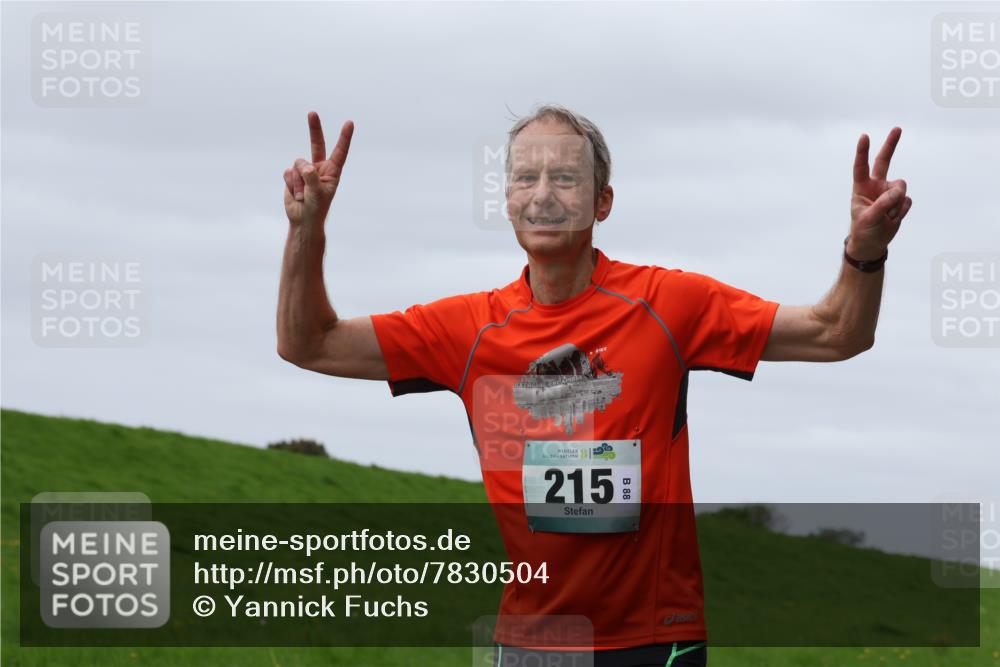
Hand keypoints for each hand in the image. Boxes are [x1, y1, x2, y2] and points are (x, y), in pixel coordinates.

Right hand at [283, 112, 353, 225]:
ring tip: (303, 195)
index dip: (344, 138)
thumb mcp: (317, 195)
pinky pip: (288, 172)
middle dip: (314, 128)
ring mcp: (305, 170)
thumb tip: (305, 166)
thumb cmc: (316, 209)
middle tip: (312, 113)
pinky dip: (290, 184)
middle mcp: (319, 168)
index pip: (339, 152)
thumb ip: (312, 179)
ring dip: (298, 182)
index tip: (350, 123)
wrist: (302, 220)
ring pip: (298, 164)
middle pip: (317, 144)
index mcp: (332, 172)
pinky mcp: (293, 175)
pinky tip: (295, 194)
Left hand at [848, 127, 912, 259]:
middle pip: (884, 162)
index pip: (861, 167)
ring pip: (901, 188)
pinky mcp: (900, 200)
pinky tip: (892, 218)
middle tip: (897, 128)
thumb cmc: (864, 230)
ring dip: (895, 204)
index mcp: (861, 188)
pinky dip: (901, 211)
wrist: (873, 243)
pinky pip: (907, 201)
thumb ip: (883, 203)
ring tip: (886, 216)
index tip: (864, 137)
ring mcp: (889, 192)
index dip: (862, 152)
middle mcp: (876, 186)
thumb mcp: (869, 218)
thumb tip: (899, 190)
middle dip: (891, 145)